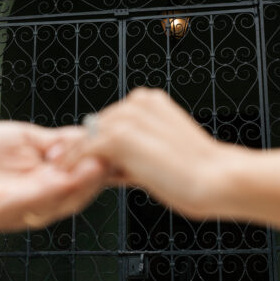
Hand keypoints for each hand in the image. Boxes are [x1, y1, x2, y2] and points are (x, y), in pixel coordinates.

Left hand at [51, 89, 249, 220]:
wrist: (216, 179)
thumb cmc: (196, 174)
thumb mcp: (157, 157)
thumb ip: (131, 157)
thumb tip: (104, 168)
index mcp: (150, 102)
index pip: (109, 121)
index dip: (92, 143)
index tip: (73, 159)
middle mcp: (139, 102)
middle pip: (95, 127)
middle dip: (80, 150)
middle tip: (63, 169)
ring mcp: (129, 117)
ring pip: (88, 138)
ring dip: (74, 158)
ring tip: (64, 177)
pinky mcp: (121, 136)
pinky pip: (86, 150)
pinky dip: (74, 164)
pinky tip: (69, 178)